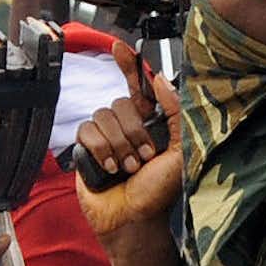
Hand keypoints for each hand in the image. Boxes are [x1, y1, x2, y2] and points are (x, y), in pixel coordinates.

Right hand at [72, 41, 182, 244]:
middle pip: (121, 104)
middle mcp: (126, 126)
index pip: (138, 87)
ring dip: (117, 146)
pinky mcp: (85, 148)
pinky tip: (107, 168)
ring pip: (103, 116)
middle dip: (133, 133)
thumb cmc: (159, 192)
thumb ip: (176, 113)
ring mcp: (105, 136)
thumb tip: (160, 78)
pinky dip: (99, 150)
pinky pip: (86, 131)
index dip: (128, 65)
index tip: (119, 46)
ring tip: (125, 169)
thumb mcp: (180, 151)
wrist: (132, 220)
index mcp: (151, 123)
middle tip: (142, 159)